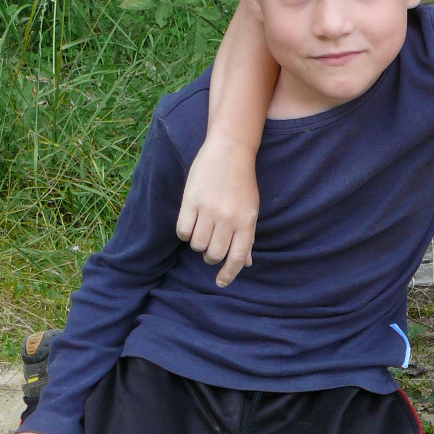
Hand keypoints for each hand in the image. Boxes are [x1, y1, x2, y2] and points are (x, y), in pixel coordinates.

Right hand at [176, 139, 258, 287]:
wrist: (230, 151)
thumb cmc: (242, 183)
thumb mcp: (250, 210)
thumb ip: (247, 237)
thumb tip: (244, 263)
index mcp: (246, 223)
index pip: (236, 258)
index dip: (228, 274)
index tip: (220, 282)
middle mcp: (228, 219)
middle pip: (213, 254)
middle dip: (210, 256)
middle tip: (210, 248)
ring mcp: (209, 210)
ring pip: (196, 245)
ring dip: (197, 244)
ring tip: (201, 232)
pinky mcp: (191, 201)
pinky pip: (182, 231)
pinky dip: (184, 233)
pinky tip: (190, 224)